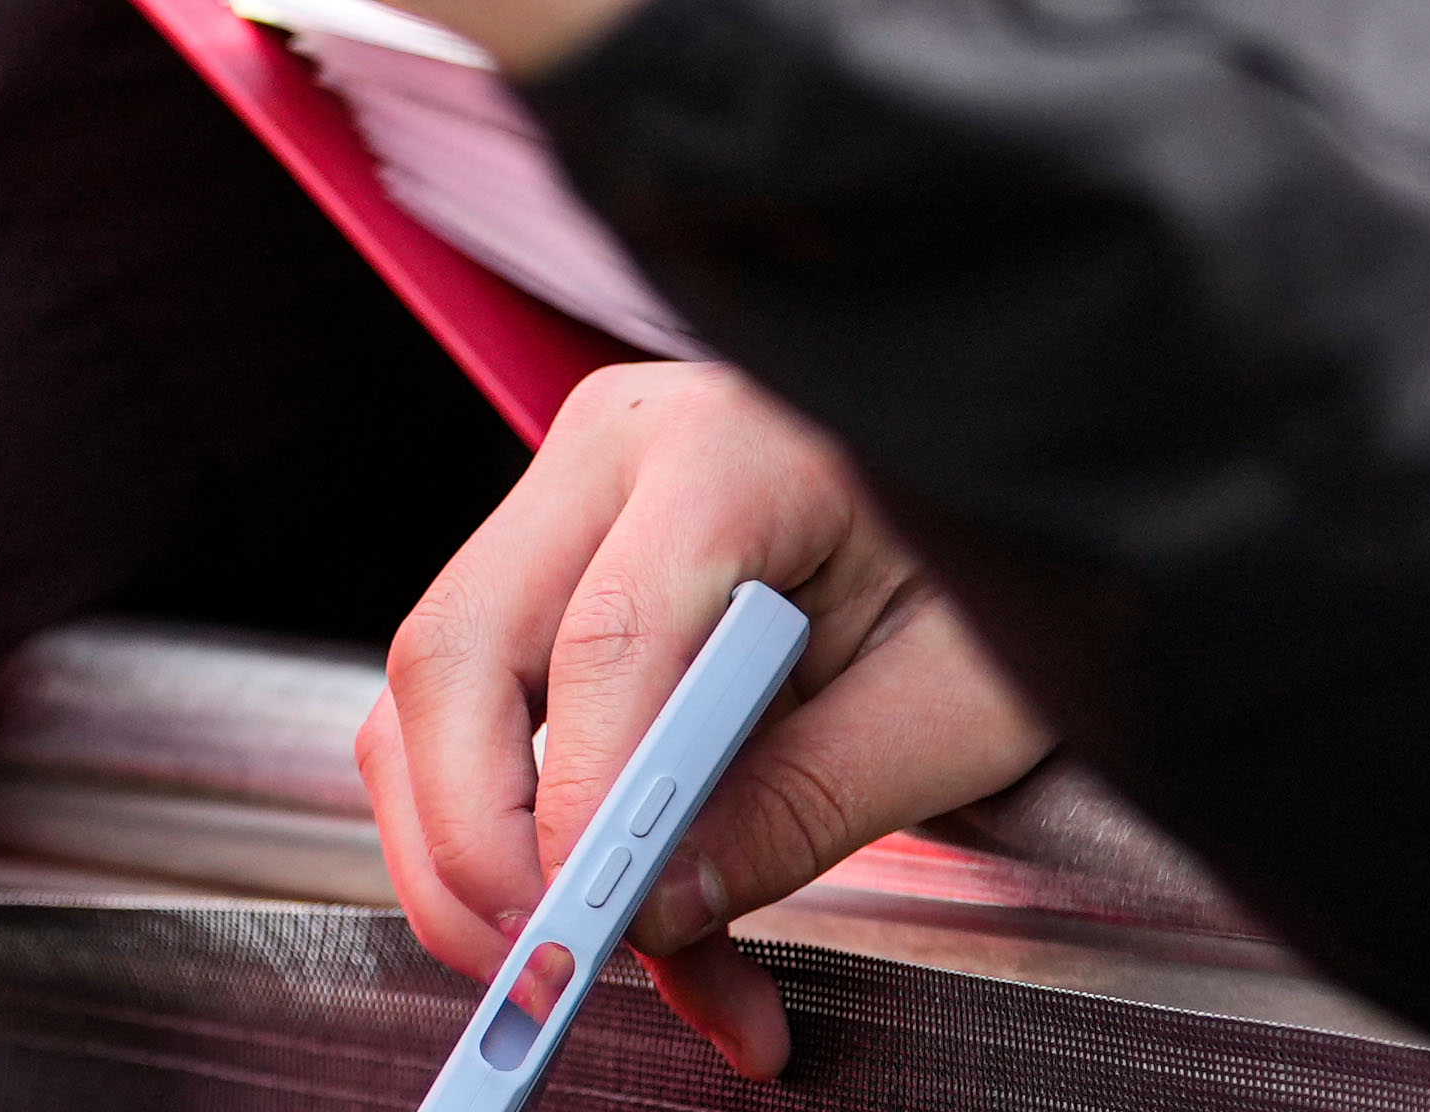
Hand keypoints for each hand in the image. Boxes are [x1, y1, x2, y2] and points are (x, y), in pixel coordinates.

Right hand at [358, 362, 1048, 1082]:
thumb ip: (804, 804)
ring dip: (483, 859)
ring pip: (435, 694)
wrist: (994, 490)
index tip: (602, 936)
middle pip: (456, 653)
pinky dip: (520, 836)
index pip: (606, 639)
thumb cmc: (988, 570)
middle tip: (549, 976)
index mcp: (729, 452)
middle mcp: (613, 455)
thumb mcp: (950, 706)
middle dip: (475, 845)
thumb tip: (659, 905)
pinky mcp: (555, 565)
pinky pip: (481, 712)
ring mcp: (567, 501)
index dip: (582, 807)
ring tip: (605, 971)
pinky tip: (628, 923)